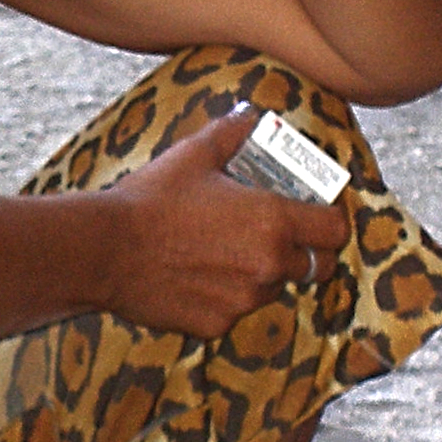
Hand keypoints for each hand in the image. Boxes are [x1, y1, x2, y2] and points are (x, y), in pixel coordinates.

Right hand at [103, 108, 351, 338]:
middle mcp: (268, 265)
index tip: (315, 217)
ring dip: (259, 275)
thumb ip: (233, 133)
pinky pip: (234, 311)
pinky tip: (193, 278)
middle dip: (301, 253)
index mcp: (273, 220)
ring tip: (220, 255)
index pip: (335, 230)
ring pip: (272, 289)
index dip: (329, 222)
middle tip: (273, 238)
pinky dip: (223, 298)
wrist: (105, 250)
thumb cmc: (151, 199)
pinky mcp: (216, 325)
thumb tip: (252, 116)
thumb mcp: (194, 154)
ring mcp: (243, 300)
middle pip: (315, 267)